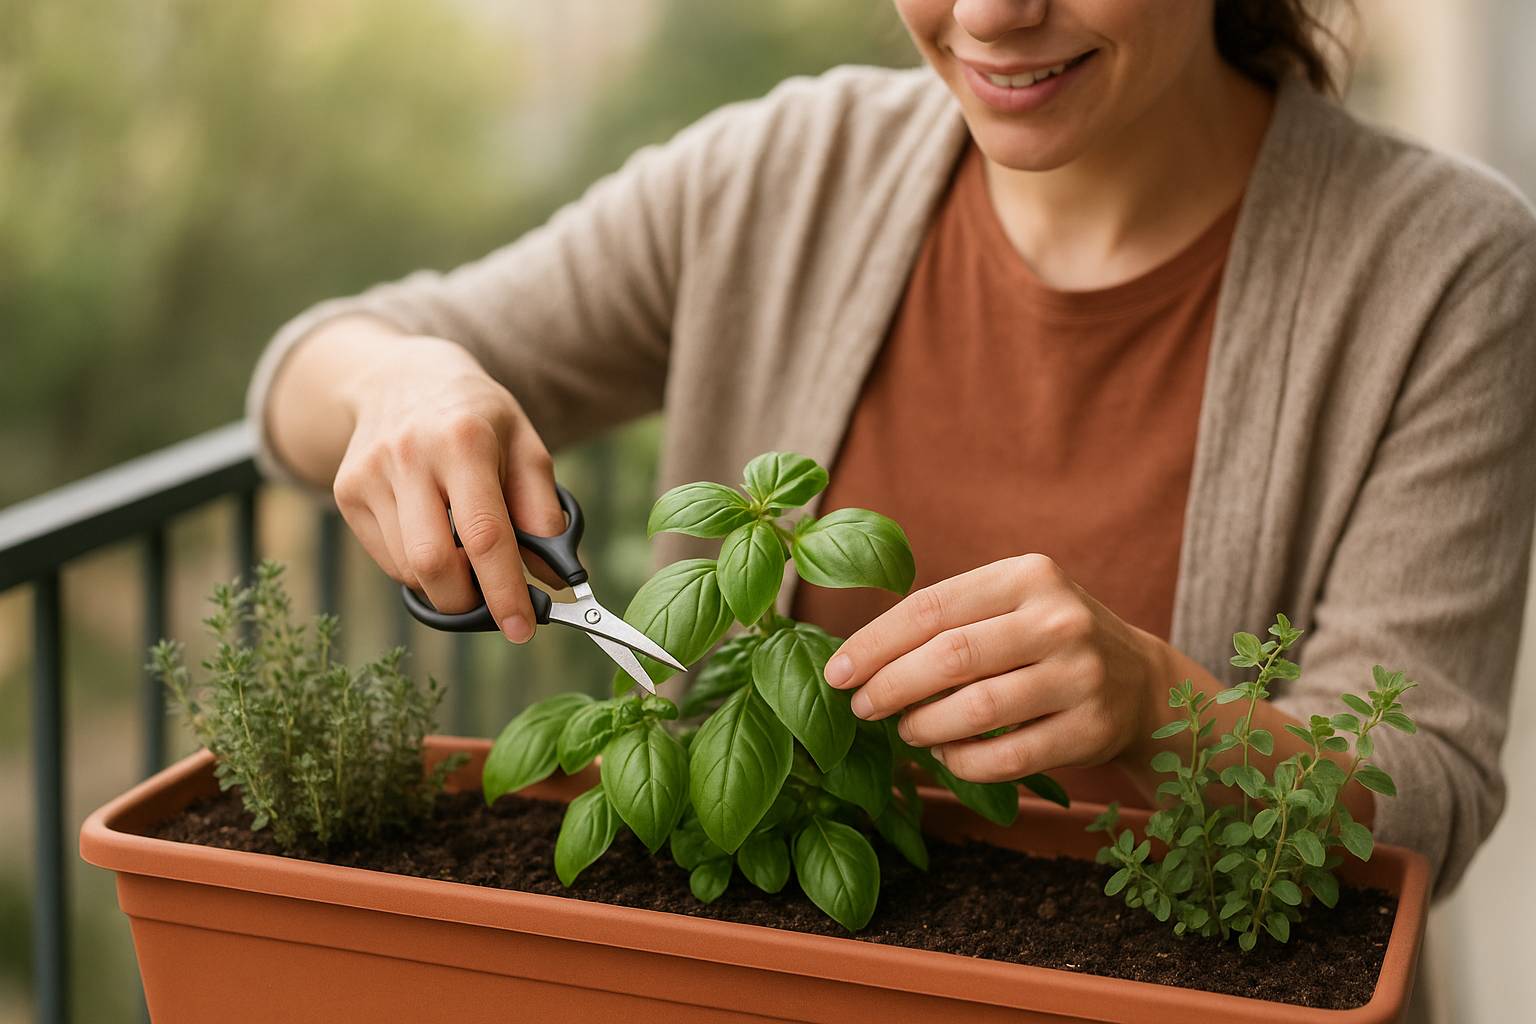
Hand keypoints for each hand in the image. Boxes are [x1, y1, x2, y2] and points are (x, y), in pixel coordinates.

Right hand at [315, 324, 565, 643]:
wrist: (402, 377)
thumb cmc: (477, 418)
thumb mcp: (525, 446)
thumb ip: (543, 511)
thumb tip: (556, 578)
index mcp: (463, 441)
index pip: (485, 535)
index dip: (504, 591)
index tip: (523, 628)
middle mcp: (409, 456)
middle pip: (433, 562)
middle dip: (467, 600)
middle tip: (493, 602)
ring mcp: (369, 474)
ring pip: (408, 568)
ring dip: (445, 585)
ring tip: (467, 561)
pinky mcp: (345, 492)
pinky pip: (387, 559)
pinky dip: (418, 569)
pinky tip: (435, 538)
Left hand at [823, 554, 1168, 782]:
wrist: (1139, 680)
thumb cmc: (1044, 639)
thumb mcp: (1009, 602)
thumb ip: (946, 618)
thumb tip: (855, 660)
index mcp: (1027, 575)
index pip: (931, 606)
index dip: (874, 643)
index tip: (836, 673)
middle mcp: (1059, 619)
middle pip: (950, 656)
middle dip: (890, 687)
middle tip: (861, 707)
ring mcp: (1081, 675)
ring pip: (977, 710)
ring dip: (924, 727)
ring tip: (906, 731)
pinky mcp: (1091, 729)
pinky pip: (1006, 757)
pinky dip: (962, 763)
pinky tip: (946, 755)